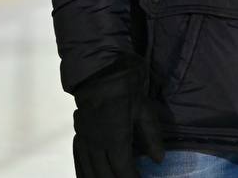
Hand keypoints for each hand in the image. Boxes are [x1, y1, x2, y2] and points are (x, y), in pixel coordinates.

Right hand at [71, 61, 164, 177]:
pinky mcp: (78, 134)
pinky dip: (83, 172)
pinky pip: (78, 160)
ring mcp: (84, 140)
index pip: (123, 171)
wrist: (98, 70)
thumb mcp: (144, 109)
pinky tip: (88, 175)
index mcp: (115, 140)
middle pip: (104, 176)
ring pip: (88, 171)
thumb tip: (159, 160)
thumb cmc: (125, 87)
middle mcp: (96, 145)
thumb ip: (151, 136)